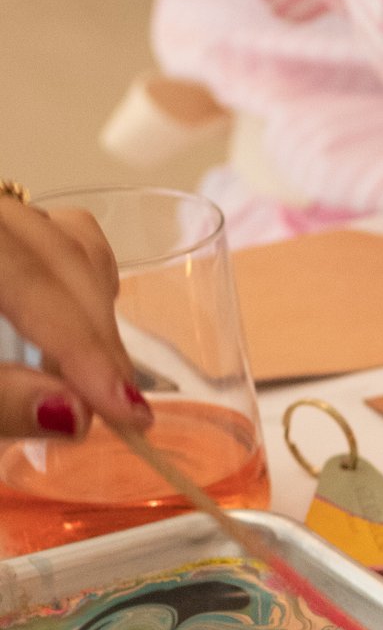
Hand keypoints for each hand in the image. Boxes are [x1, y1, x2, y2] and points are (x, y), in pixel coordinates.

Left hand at [0, 194, 150, 441]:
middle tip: (122, 408)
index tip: (123, 410)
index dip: (81, 345)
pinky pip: (59, 232)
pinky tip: (80, 324)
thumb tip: (72, 414)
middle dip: (94, 334)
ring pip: (66, 237)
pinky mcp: (11, 233)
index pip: (25, 274)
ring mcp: (0, 215)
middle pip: (56, 252)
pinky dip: (83, 278)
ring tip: (98, 375)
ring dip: (93, 307)